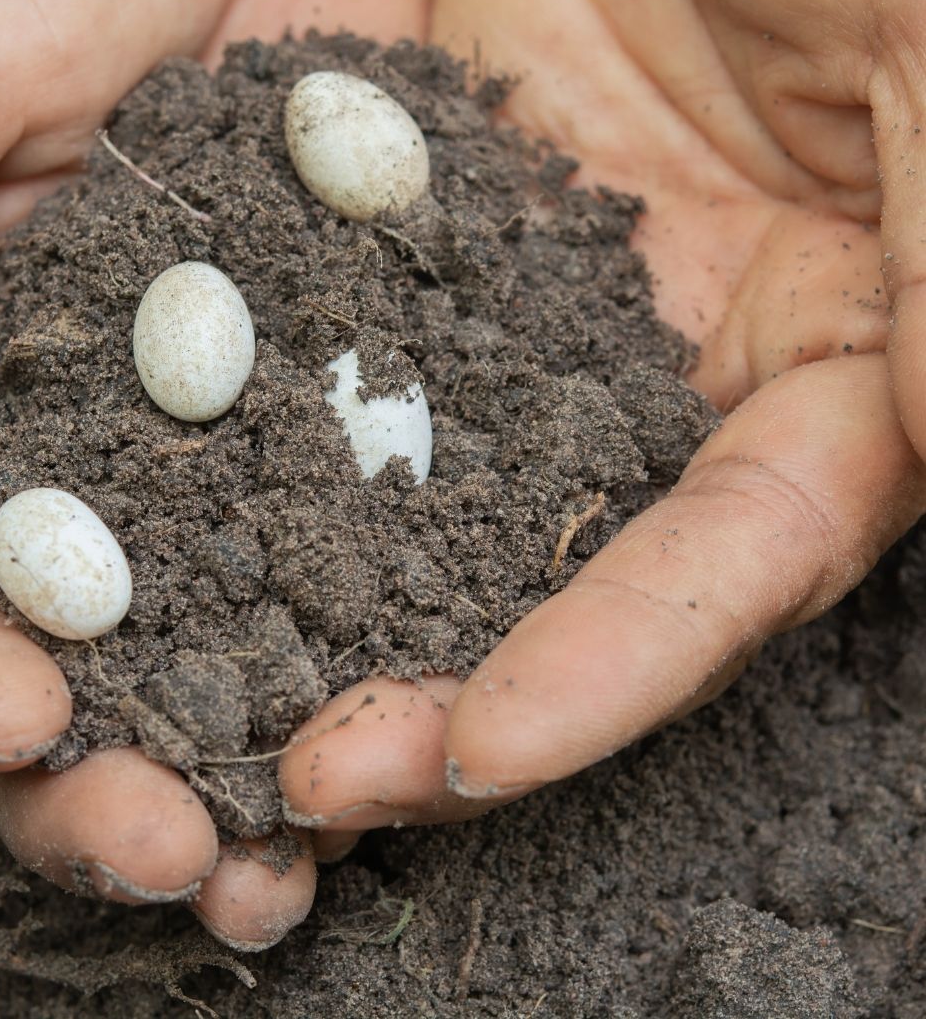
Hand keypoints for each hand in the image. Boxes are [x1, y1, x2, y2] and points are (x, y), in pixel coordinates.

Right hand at [0, 0, 433, 948]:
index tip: (18, 727)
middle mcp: (116, 466)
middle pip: (105, 672)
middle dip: (127, 779)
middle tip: (191, 866)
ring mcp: (255, 452)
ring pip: (251, 650)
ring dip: (271, 766)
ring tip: (303, 869)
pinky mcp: (378, 415)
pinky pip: (394, 554)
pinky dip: (402, 647)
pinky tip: (430, 723)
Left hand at [279, 0, 925, 840]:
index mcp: (842, 373)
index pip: (733, 567)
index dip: (615, 669)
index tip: (481, 754)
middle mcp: (696, 386)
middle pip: (578, 583)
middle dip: (455, 695)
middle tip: (314, 782)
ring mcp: (562, 332)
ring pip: (458, 508)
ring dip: (355, 609)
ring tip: (230, 701)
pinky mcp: (454, 262)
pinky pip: (364, 375)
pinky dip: (290, 457)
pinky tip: (201, 521)